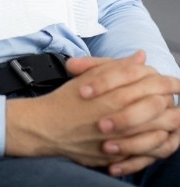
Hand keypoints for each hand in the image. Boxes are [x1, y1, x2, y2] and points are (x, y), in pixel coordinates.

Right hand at [5, 52, 179, 172]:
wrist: (45, 128)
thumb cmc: (65, 101)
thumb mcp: (88, 77)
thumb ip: (116, 67)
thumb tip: (140, 57)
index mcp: (110, 94)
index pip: (148, 83)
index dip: (165, 80)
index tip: (173, 80)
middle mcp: (117, 117)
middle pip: (157, 106)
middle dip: (169, 99)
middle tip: (175, 94)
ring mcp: (117, 139)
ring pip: (156, 130)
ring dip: (168, 121)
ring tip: (172, 114)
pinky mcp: (116, 156)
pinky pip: (146, 153)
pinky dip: (157, 143)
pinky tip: (160, 135)